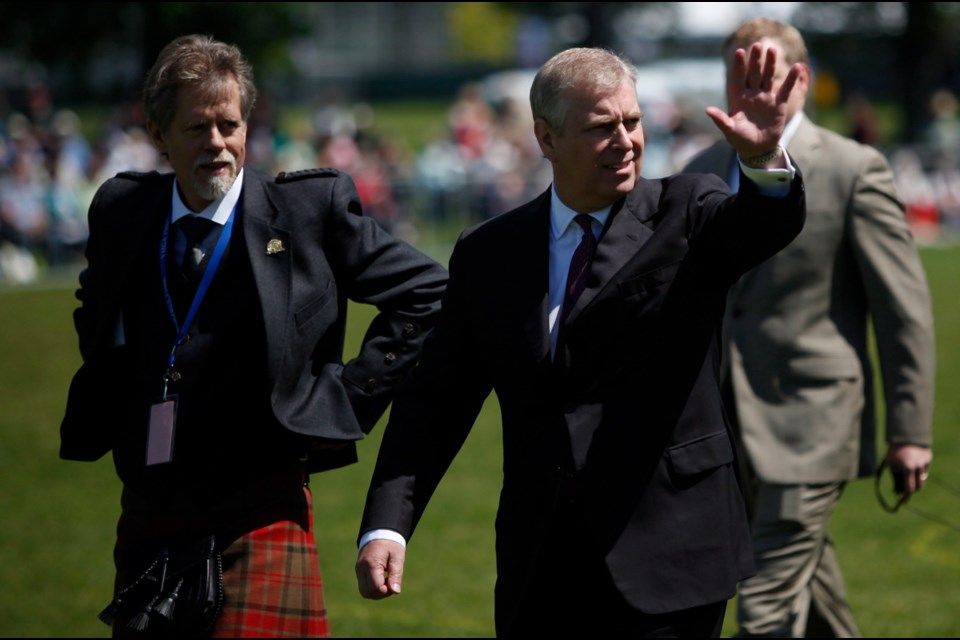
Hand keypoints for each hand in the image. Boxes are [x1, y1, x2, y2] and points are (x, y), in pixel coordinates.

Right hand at [356, 539, 404, 598]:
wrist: (379, 533)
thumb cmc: (390, 544)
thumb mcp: (397, 557)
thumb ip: (396, 574)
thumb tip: (395, 591)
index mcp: (371, 563)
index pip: (376, 587)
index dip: (386, 591)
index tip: (394, 584)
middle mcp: (361, 568)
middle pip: (368, 592)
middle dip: (381, 593)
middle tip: (391, 583)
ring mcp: (358, 570)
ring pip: (364, 592)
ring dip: (377, 592)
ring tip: (387, 581)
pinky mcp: (359, 572)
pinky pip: (364, 587)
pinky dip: (373, 588)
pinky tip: (382, 580)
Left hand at [704, 43, 801, 161]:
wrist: (758, 149)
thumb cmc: (740, 140)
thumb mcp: (730, 130)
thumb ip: (721, 120)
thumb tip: (707, 110)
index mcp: (738, 99)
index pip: (738, 79)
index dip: (738, 66)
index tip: (739, 52)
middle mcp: (752, 95)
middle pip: (753, 74)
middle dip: (755, 60)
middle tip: (757, 45)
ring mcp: (765, 98)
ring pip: (768, 77)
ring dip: (770, 64)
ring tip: (772, 49)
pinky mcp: (778, 103)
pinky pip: (785, 89)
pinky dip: (791, 79)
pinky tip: (797, 66)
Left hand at [884, 444, 932, 499]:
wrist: (906, 434)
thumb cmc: (894, 449)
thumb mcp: (889, 461)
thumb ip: (892, 473)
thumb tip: (894, 487)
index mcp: (907, 468)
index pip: (909, 488)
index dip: (906, 496)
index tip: (903, 502)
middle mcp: (918, 467)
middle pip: (918, 486)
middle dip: (912, 490)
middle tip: (906, 491)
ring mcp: (925, 463)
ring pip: (922, 478)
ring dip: (916, 480)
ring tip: (908, 475)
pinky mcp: (929, 458)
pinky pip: (924, 469)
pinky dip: (919, 470)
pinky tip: (913, 464)